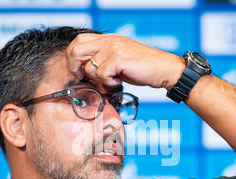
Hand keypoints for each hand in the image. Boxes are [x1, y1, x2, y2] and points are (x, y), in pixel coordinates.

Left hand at [65, 33, 184, 89]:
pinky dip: (108, 83)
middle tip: (83, 77)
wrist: (163, 69)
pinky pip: (101, 74)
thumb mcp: (118, 60)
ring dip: (98, 79)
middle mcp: (109, 40)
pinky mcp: (118, 58)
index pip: (78, 40)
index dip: (72, 56)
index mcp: (108, 38)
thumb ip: (102, 60)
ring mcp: (113, 48)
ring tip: (112, 81)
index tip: (78, 70)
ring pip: (89, 66)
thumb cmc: (142, 68)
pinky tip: (119, 82)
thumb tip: (83, 71)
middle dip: (74, 66)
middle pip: (76, 48)